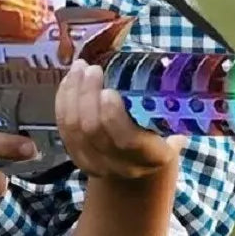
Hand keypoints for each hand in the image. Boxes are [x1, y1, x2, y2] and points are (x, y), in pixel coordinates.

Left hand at [56, 59, 187, 181]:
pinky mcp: (77, 158)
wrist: (140, 168)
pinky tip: (69, 80)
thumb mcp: (171, 124)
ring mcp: (96, 165)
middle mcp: (122, 166)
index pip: (127, 140)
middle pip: (93, 131)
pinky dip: (63, 100)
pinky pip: (63, 128)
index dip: (112, 115)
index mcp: (152, 156)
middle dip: (87, 94)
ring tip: (79, 67)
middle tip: (92, 69)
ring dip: (73, 92)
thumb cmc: (161, 136)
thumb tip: (161, 70)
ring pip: (73, 128)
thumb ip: (166, 104)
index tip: (109, 90)